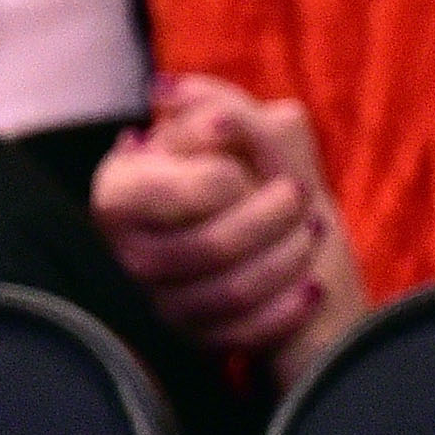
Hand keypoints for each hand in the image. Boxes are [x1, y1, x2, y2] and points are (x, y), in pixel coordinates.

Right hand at [91, 75, 368, 370]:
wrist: (286, 246)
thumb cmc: (255, 175)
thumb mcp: (245, 132)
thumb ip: (218, 106)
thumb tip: (169, 93)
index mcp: (121, 190)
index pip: (191, 188)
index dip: (234, 176)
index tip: (261, 163)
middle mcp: (130, 252)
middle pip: (213, 246)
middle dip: (272, 220)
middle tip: (300, 195)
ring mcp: (162, 303)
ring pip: (231, 293)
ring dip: (288, 260)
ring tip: (313, 232)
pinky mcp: (197, 342)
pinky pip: (246, 335)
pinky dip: (289, 308)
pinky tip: (313, 286)